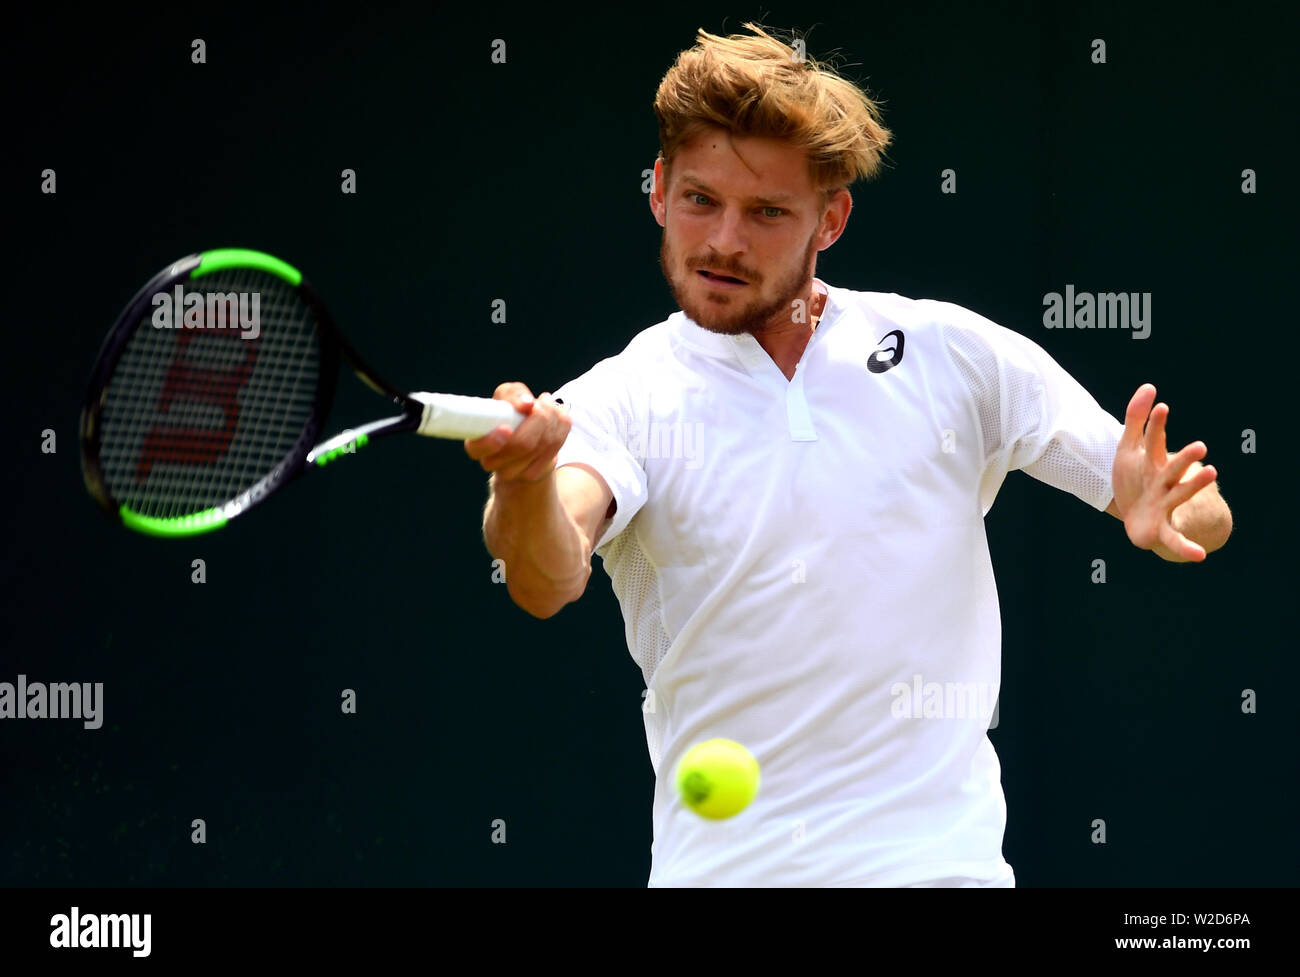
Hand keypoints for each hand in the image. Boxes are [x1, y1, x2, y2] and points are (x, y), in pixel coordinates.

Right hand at [464, 382, 569, 482]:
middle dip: (539, 417)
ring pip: (544, 442)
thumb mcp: (506, 396)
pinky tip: (555, 419)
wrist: (526, 437)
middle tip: (541, 400)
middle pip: (522, 444)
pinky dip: (561, 426)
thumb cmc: (510, 412)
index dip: (494, 441)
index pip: (478, 448)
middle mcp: (491, 462)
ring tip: (548, 404)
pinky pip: (558, 444)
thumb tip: (527, 404)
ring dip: (552, 417)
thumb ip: (512, 394)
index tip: (506, 428)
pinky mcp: (535, 474)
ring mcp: (514, 472)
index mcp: (476, 443)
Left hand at [1112, 383, 1217, 560]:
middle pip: (1173, 468)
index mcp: (1153, 463)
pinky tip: (1200, 556)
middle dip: (1185, 458)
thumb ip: (1136, 418)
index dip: (1155, 425)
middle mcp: (1164, 482)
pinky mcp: (1160, 529)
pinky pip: (1175, 540)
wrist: (1138, 517)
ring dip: (1195, 486)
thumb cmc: (1136, 478)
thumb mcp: (1128, 449)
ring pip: (1180, 495)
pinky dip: (1186, 548)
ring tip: (1211, 473)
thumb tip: (1150, 386)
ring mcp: (1165, 505)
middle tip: (1200, 446)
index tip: (1160, 407)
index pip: (1154, 441)